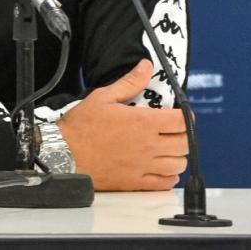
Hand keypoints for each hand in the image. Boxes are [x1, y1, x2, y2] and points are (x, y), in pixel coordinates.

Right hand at [57, 59, 188, 190]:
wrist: (65, 154)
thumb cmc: (82, 126)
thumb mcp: (104, 96)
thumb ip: (130, 82)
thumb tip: (146, 66)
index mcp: (143, 122)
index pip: (182, 121)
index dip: (185, 116)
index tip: (178, 114)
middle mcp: (148, 145)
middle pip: (185, 144)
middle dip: (183, 135)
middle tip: (172, 130)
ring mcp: (143, 166)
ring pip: (178, 165)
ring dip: (177, 156)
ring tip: (167, 148)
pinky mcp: (136, 182)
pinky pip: (164, 183)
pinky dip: (168, 176)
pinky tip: (160, 167)